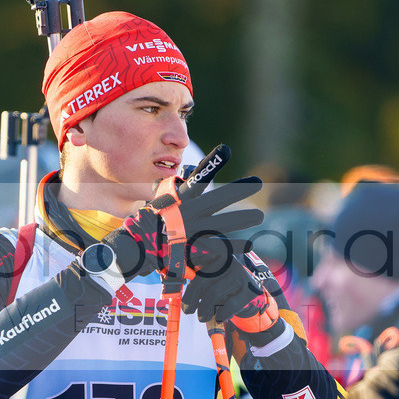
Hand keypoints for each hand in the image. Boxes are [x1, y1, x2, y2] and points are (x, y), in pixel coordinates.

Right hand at [99, 145, 263, 280]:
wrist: (139, 248)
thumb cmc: (152, 220)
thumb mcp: (163, 199)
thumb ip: (179, 186)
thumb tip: (191, 171)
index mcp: (180, 199)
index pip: (198, 177)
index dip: (212, 163)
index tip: (226, 149)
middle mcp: (187, 213)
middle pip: (216, 199)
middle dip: (236, 190)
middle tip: (257, 182)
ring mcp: (192, 231)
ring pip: (221, 223)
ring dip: (240, 219)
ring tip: (259, 216)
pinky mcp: (194, 248)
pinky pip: (218, 248)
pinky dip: (233, 247)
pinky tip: (249, 244)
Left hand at [181, 249, 278, 333]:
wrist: (251, 288)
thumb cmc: (223, 283)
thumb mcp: (211, 275)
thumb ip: (197, 277)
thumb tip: (180, 288)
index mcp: (215, 253)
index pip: (195, 263)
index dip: (188, 278)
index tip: (183, 299)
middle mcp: (228, 260)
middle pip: (202, 281)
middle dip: (191, 299)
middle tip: (188, 311)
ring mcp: (239, 273)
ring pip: (214, 293)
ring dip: (205, 309)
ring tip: (202, 317)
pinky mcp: (249, 288)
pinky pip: (230, 304)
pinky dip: (222, 313)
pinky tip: (219, 317)